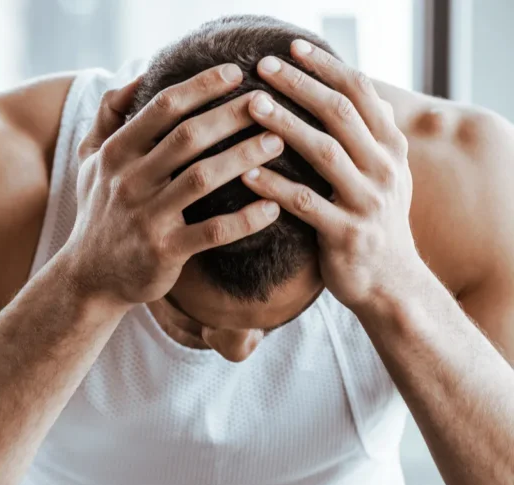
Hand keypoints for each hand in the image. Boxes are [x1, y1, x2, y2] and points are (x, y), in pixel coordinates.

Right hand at [60, 64, 283, 305]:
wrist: (89, 276)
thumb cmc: (100, 211)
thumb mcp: (89, 161)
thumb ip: (107, 116)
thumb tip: (138, 77)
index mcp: (116, 154)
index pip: (161, 109)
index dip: (200, 87)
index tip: (236, 73)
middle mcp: (130, 181)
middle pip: (188, 137)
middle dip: (232, 116)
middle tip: (269, 103)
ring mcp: (147, 218)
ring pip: (203, 179)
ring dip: (244, 157)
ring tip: (278, 143)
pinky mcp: (164, 251)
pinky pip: (212, 232)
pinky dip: (245, 220)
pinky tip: (273, 207)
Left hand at [241, 40, 426, 311]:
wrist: (391, 285)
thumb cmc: (371, 222)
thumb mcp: (379, 173)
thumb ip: (363, 135)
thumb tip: (343, 89)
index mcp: (390, 148)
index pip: (360, 93)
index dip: (327, 67)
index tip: (291, 47)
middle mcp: (384, 169)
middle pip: (340, 114)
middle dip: (301, 86)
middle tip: (263, 67)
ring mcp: (368, 202)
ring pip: (325, 152)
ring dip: (286, 125)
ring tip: (251, 106)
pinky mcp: (347, 235)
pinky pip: (306, 204)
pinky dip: (276, 186)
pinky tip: (246, 173)